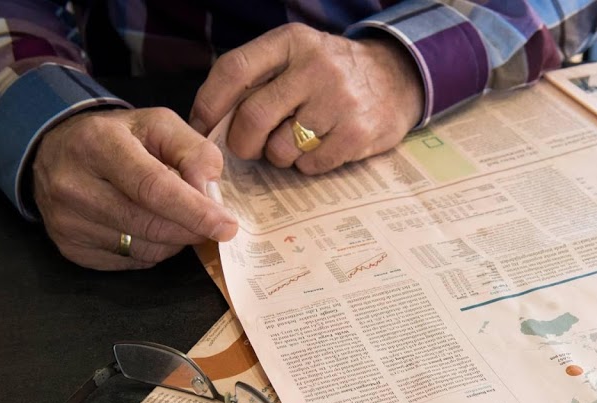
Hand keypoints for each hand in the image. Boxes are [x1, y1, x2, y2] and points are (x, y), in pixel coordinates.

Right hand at [32, 107, 237, 269]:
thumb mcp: (158, 124)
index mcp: (98, 143)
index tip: (227, 226)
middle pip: (151, 224)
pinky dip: (154, 250)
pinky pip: (131, 261)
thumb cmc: (118, 137)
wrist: (56, 152)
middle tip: (211, 222)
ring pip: (144, 248)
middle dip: (191, 228)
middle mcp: (74, 185)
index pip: (153, 187)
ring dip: (174, 239)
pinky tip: (149, 227)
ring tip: (176, 217)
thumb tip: (210, 192)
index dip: (194, 211)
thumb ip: (194, 151)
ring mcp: (67, 221)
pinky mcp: (70, 248)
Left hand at [189, 24, 423, 173]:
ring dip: (278, 156)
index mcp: (292, 42)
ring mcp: (339, 101)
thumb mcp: (296, 56)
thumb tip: (209, 123)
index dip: (209, 103)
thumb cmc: (330, 74)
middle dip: (242, 143)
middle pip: (253, 117)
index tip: (201, 126)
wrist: (395, 79)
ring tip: (292, 144)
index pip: (235, 69)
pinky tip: (318, 149)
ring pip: (281, 148)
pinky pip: (310, 165)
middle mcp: (315, 66)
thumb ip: (258, 78)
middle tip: (248, 148)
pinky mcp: (356, 133)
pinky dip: (306, 166)